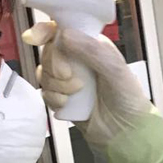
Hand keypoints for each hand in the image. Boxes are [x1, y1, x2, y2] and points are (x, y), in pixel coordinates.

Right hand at [23, 22, 162, 162]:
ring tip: (75, 93)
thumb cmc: (127, 98)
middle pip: (49, 51)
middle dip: (55, 65)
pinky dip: (52, 98)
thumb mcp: (116, 70)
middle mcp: (78, 58)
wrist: (124, 133)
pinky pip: (44, 91)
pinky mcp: (61, 97)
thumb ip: (92, 51)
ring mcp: (68, 78)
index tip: (35, 38)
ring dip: (55, 84)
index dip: (45, 30)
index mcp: (91, 45)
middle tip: (70, 78)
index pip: (62, 28)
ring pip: (44, 72)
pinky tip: (66, 104)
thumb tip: (64, 35)